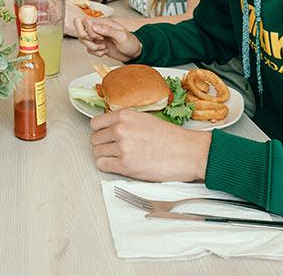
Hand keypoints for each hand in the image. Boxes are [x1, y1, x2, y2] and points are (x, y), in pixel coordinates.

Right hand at [75, 17, 140, 61]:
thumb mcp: (121, 35)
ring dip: (93, 47)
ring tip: (103, 48)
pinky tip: (104, 51)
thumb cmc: (131, 42)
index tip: (99, 37)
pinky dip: (95, 53)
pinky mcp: (97, 45)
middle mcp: (98, 29)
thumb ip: (108, 30)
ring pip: (83, 41)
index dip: (89, 31)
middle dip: (88, 40)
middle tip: (99, 43)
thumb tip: (94, 26)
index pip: (85, 21)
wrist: (134, 53)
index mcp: (104, 22)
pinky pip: (88, 49)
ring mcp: (97, 37)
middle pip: (81, 31)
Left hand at [91, 109, 210, 181]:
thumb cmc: (171, 138)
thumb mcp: (145, 119)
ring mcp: (122, 147)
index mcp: (125, 116)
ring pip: (97, 153)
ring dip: (105, 157)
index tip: (104, 136)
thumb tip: (110, 128)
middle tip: (113, 150)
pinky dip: (108, 167)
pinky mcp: (125, 165)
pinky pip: (102, 165)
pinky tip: (119, 165)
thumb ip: (125, 122)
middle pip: (95, 139)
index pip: (95, 123)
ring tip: (118, 158)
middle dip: (102, 145)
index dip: (100, 132)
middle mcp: (120, 129)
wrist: (188, 152)